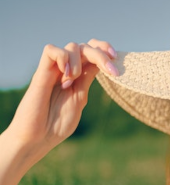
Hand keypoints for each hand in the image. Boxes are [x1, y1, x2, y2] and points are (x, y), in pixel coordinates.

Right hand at [8, 39, 117, 163]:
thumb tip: (100, 64)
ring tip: (73, 81)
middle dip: (101, 54)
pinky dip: (63, 58)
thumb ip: (87, 80)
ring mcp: (54, 71)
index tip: (116, 57)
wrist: (38, 138)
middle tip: (111, 69)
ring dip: (79, 61)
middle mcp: (66, 71)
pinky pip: (51, 50)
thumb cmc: (57, 124)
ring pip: (71, 46)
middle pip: (85, 47)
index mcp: (78, 78)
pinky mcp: (41, 73)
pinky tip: (66, 76)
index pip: (92, 52)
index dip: (104, 49)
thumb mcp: (79, 98)